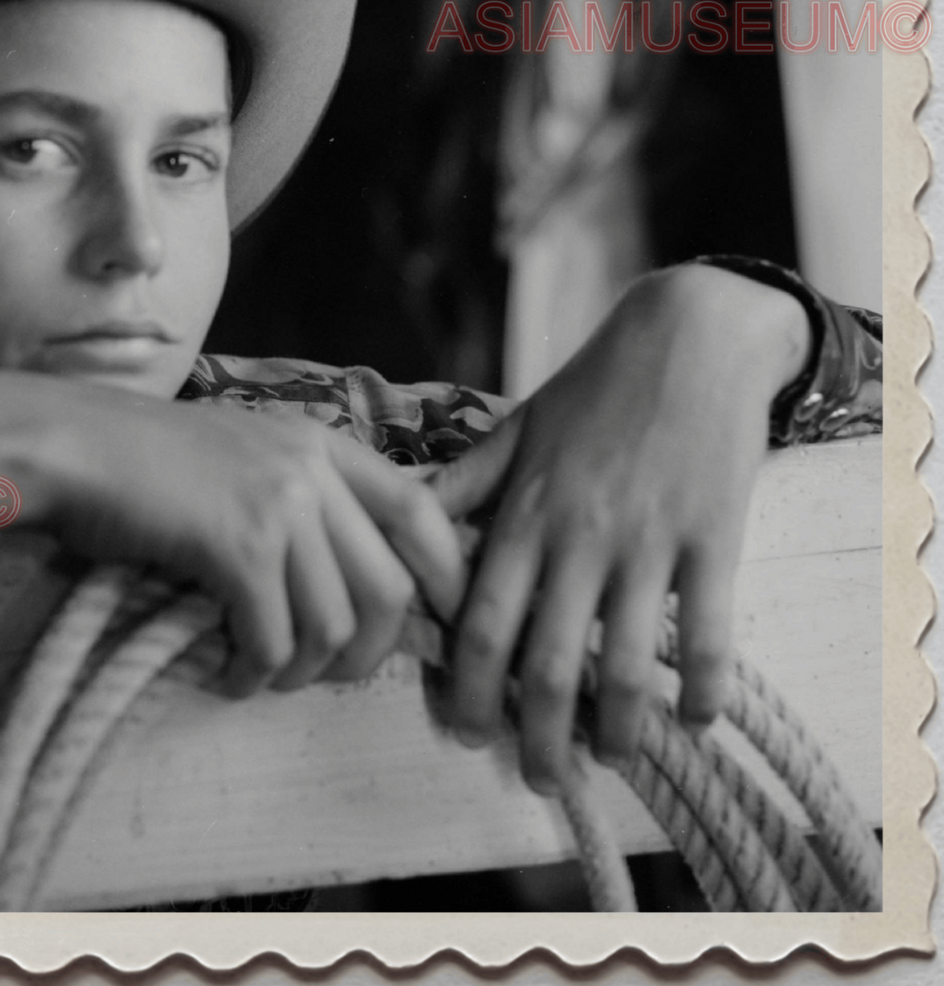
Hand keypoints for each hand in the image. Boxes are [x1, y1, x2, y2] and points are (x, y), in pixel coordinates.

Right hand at [0, 371, 465, 693]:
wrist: (78, 445)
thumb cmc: (149, 460)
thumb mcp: (245, 454)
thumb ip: (304, 496)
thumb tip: (352, 583)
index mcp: (322, 443)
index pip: (422, 510)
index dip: (448, 574)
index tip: (442, 622)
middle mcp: (312, 469)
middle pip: (389, 587)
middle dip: (371, 652)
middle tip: (334, 675)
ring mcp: (278, 504)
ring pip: (333, 624)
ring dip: (304, 670)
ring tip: (265, 673)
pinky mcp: (238, 545)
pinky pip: (274, 640)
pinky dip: (253, 674)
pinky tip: (227, 674)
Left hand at [434, 264, 809, 793]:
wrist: (686, 337)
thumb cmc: (591, 389)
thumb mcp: (514, 430)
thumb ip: (460, 485)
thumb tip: (399, 518)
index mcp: (523, 511)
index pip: (481, 622)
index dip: (469, 689)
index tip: (467, 730)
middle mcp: (577, 533)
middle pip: (544, 661)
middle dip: (535, 734)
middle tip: (534, 775)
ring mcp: (647, 539)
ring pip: (623, 664)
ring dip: (615, 731)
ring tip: (607, 759)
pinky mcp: (713, 537)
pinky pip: (707, 634)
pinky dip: (701, 691)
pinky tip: (695, 722)